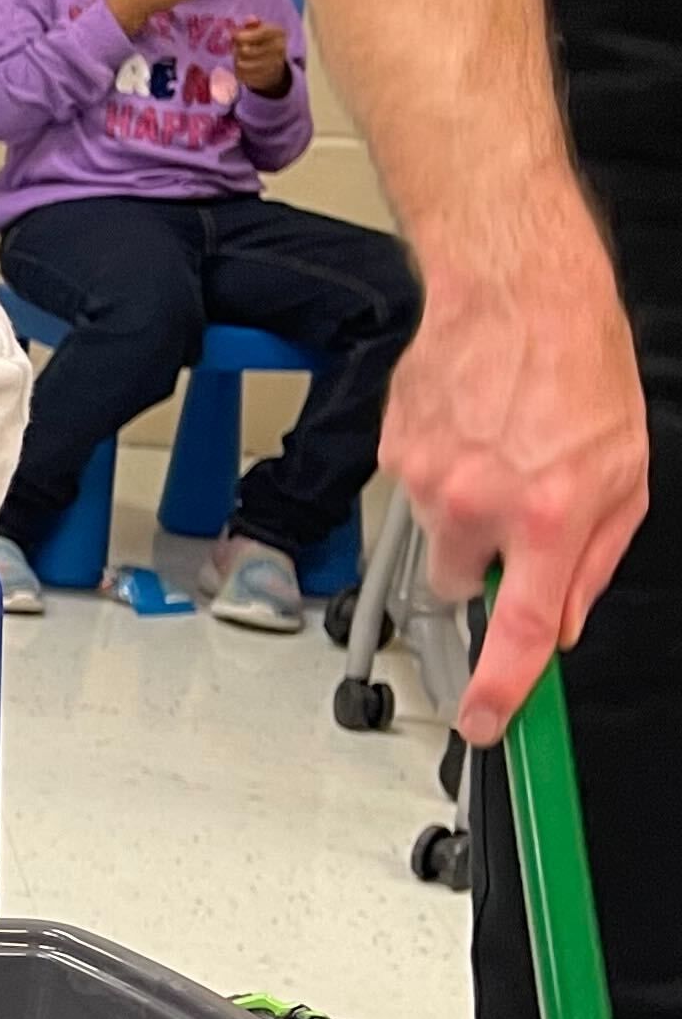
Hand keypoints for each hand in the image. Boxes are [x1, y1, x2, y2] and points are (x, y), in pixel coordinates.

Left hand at [232, 19, 294, 96]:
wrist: (275, 66)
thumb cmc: (264, 42)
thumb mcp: (261, 29)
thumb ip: (253, 24)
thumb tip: (249, 19)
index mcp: (279, 33)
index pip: (260, 33)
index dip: (243, 35)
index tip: (234, 35)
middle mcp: (279, 49)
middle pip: (246, 50)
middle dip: (237, 48)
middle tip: (236, 47)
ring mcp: (273, 66)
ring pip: (241, 64)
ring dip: (236, 60)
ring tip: (239, 57)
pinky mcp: (263, 78)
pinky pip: (241, 75)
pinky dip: (237, 70)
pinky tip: (243, 66)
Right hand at [387, 242, 650, 743]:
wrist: (519, 294)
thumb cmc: (578, 370)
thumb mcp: (624, 475)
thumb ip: (595, 560)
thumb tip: (565, 619)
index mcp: (549, 517)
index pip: (521, 631)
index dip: (500, 690)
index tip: (482, 724)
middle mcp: (478, 504)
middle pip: (459, 584)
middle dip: (482, 564)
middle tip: (513, 514)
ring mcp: (425, 478)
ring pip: (435, 532)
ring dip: (463, 509)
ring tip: (499, 449)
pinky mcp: (393, 449)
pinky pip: (415, 487)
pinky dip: (442, 470)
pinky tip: (472, 427)